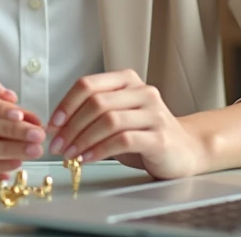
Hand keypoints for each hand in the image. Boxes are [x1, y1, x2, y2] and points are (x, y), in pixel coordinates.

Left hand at [44, 70, 205, 179]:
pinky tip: (88, 159)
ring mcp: (154, 113)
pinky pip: (123, 140)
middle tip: (58, 145)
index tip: (53, 124)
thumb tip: (58, 127)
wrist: (186, 150)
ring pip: (109, 120)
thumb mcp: (118, 117)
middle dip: (71, 126)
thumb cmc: (145, 135)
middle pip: (97, 102)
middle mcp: (142, 91)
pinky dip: (100, 150)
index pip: (88, 84)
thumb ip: (94, 114)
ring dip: (83, 139)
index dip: (66, 104)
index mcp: (127, 80)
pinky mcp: (160, 137)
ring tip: (70, 155)